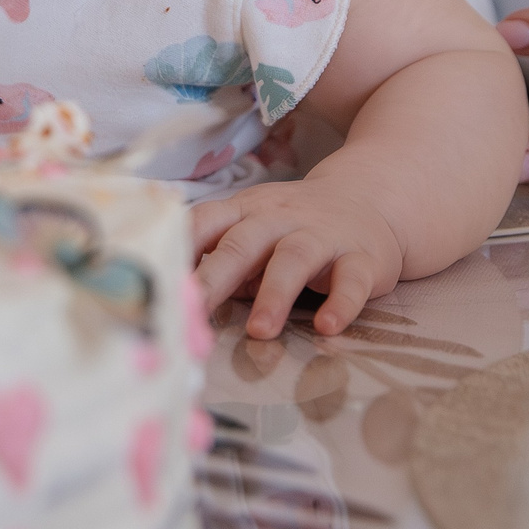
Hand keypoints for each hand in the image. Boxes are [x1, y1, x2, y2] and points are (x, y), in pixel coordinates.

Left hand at [190, 174, 404, 339]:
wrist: (370, 198)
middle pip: (243, 243)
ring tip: (260, 330)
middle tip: (195, 313)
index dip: (180, 250)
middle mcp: (280, 219)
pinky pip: (352, 280)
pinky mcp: (362, 258)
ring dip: (275, 294)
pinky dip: (341, 304)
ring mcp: (322, 236)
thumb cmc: (296, 225)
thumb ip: (222, 257)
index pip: (205, 222)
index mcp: (245, 212)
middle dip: (216, 277)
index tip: (159, 281)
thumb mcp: (255, 230)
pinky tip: (328, 326)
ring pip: (294, 259)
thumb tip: (179, 297)